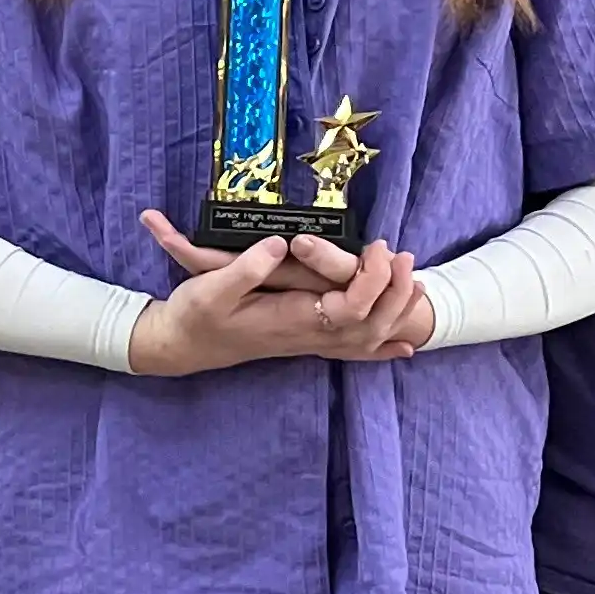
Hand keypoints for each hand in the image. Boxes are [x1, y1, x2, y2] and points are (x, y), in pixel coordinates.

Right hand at [129, 214, 429, 373]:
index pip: (351, 307)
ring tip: (414, 282)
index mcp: (291, 319)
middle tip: (403, 256)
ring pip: (366, 338)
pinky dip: (381, 348)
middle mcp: (306, 335)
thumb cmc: (194, 316)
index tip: (376, 247)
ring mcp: (306, 341)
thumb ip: (247, 268)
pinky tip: (400, 348)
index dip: (373, 280)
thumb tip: (281, 243)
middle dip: (396, 292)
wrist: (180, 346)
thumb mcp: (210, 289)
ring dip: (395, 313)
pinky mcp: (302, 339)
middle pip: (370, 324)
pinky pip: (350, 350)